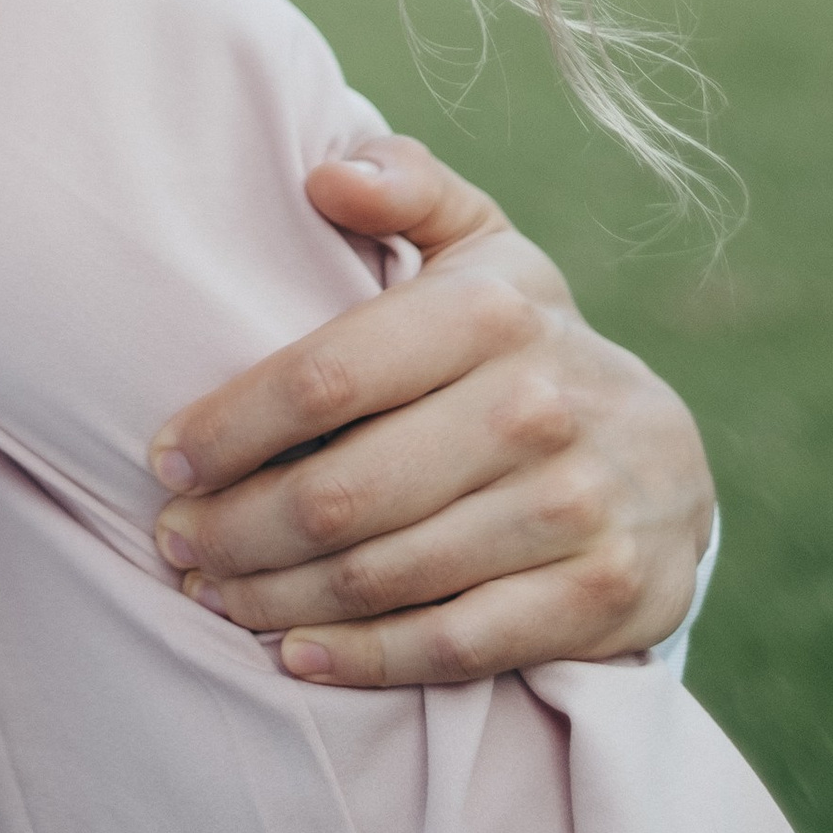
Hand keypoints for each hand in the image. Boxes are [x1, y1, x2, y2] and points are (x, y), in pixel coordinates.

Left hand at [147, 136, 715, 684]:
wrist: (669, 459)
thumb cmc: (526, 341)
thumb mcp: (481, 244)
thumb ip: (404, 186)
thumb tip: (322, 174)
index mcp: (487, 312)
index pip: (325, 377)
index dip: (228, 426)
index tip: (162, 456)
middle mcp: (534, 409)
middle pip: (342, 492)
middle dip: (236, 528)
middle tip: (174, 541)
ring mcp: (571, 509)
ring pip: (385, 574)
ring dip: (278, 598)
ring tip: (213, 593)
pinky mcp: (597, 597)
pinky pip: (454, 643)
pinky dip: (364, 658)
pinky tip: (296, 654)